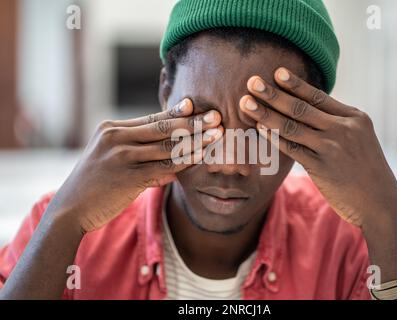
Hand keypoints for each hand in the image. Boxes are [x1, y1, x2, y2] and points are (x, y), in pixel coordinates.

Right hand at [46, 99, 222, 232]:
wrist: (70, 208)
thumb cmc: (94, 185)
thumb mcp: (111, 161)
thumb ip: (140, 159)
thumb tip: (173, 169)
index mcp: (111, 129)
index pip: (152, 118)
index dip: (178, 113)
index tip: (199, 106)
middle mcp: (116, 137)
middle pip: (163, 127)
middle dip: (193, 122)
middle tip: (217, 117)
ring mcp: (122, 156)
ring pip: (167, 146)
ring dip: (195, 141)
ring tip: (217, 136)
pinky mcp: (129, 176)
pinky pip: (164, 167)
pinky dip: (184, 162)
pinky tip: (200, 157)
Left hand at [239, 67, 396, 226]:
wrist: (381, 203)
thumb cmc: (365, 171)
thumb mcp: (360, 140)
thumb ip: (337, 124)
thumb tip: (309, 111)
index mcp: (354, 118)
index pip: (318, 96)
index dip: (295, 84)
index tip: (276, 72)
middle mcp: (344, 128)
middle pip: (301, 107)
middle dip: (273, 94)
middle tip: (251, 81)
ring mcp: (332, 146)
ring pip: (291, 125)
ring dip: (265, 113)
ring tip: (245, 103)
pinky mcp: (322, 166)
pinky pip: (291, 147)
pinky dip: (273, 136)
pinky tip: (258, 127)